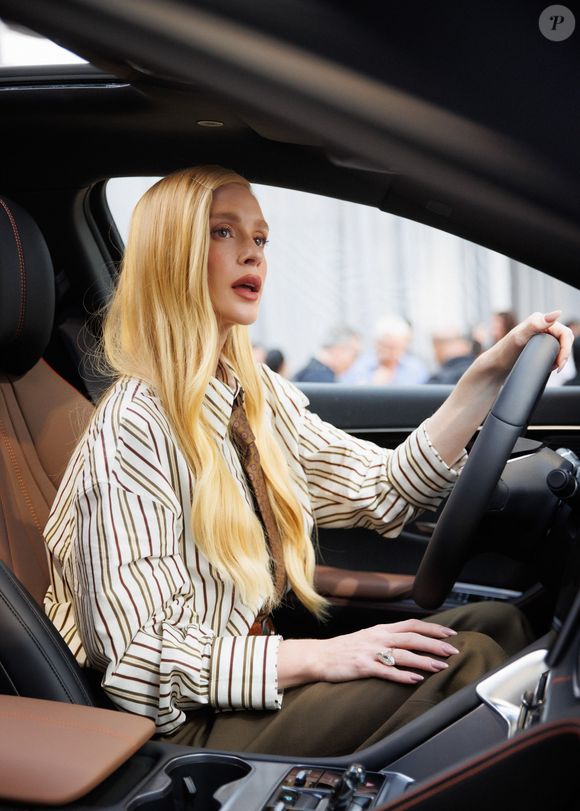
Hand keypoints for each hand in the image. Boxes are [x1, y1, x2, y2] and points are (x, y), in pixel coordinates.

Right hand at [277, 619, 458, 687]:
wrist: (320, 656)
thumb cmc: (346, 648)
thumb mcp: (369, 637)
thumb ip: (389, 637)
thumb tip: (412, 641)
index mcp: (381, 629)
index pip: (412, 625)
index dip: (432, 629)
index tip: (450, 634)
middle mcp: (378, 637)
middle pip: (412, 638)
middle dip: (434, 644)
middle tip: (453, 651)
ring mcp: (371, 652)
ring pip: (402, 654)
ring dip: (423, 660)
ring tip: (440, 667)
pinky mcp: (363, 667)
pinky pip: (386, 670)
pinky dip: (402, 674)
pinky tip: (416, 678)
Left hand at [483, 310, 572, 377]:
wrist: (495, 366)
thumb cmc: (504, 352)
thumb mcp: (519, 337)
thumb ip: (536, 324)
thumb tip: (556, 314)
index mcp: (539, 320)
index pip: (564, 333)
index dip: (565, 348)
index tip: (560, 363)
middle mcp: (541, 326)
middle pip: (565, 339)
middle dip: (564, 354)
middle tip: (557, 368)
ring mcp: (540, 336)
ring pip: (561, 345)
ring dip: (561, 357)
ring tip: (553, 368)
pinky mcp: (538, 345)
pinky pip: (554, 351)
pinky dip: (555, 359)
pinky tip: (549, 367)